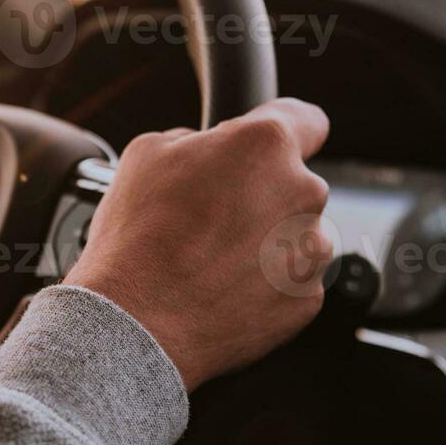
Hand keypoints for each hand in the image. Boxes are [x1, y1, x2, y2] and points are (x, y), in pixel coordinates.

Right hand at [65, 98, 332, 391]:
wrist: (135, 324)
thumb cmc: (137, 240)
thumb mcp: (147, 154)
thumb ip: (196, 139)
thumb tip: (207, 149)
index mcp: (265, 145)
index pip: (307, 121)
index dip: (287, 129)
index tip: (270, 150)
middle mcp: (302, 192)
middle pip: (295, 184)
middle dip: (261, 195)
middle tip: (211, 218)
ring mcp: (310, 250)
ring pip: (297, 235)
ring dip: (267, 242)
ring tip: (214, 261)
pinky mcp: (307, 299)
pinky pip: (292, 281)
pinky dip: (265, 285)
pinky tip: (223, 289)